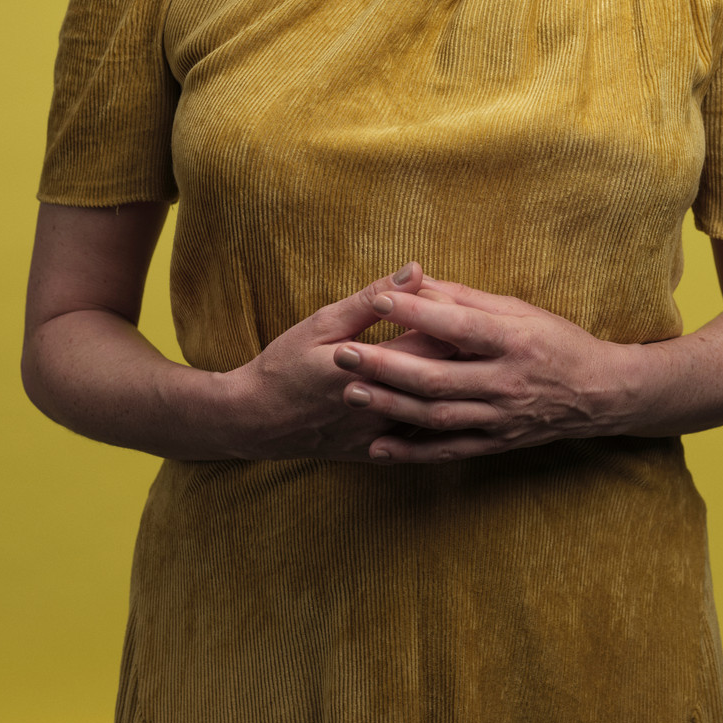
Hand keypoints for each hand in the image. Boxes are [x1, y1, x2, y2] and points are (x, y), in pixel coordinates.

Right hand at [221, 263, 455, 461]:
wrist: (254, 420)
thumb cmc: (285, 364)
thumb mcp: (323, 322)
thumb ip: (373, 299)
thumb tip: (416, 270)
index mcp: (372, 369)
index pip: (439, 341)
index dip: (454, 320)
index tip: (455, 303)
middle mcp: (384, 409)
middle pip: (448, 377)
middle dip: (462, 350)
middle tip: (468, 328)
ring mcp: (383, 436)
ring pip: (439, 410)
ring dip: (452, 382)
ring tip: (460, 359)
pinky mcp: (378, 452)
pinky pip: (421, 438)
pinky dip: (434, 413)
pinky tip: (438, 394)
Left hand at [332, 277, 644, 463]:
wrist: (599, 394)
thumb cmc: (556, 340)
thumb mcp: (519, 310)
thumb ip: (466, 299)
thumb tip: (418, 281)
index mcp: (515, 341)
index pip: (459, 326)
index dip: (417, 313)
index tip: (377, 299)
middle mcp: (507, 383)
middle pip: (439, 378)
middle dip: (386, 367)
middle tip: (343, 354)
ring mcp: (501, 418)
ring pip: (438, 417)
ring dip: (391, 407)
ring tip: (351, 392)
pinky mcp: (497, 444)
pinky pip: (449, 451)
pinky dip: (412, 452)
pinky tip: (377, 448)